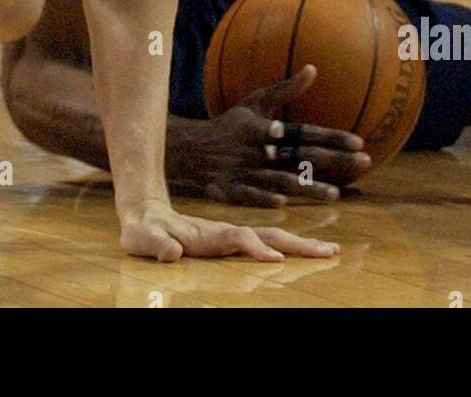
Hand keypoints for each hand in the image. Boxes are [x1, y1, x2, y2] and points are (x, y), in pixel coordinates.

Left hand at [120, 199, 338, 261]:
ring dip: (299, 245)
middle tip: (329, 251)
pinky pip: (265, 244)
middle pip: (267, 234)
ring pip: (271, 237)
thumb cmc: (143, 230)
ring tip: (328, 250)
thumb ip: (155, 245)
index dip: (255, 247)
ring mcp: (230, 236)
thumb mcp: (141, 238)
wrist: (146, 212)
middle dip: (296, 243)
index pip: (238, 238)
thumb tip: (172, 252)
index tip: (274, 258)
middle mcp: (225, 233)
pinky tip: (304, 253)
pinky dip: (287, 247)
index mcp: (208, 234)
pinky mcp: (231, 242)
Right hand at [173, 66, 371, 205]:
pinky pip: (249, 194)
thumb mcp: (255, 103)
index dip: (332, 137)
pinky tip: (284, 202)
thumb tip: (313, 68)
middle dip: (333, 160)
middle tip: (365, 162)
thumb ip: (286, 90)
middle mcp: (259, 150)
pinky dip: (264, 197)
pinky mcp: (231, 189)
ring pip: (281, 179)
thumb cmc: (230, 126)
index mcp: (267, 128)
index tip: (359, 141)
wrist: (190, 148)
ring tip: (335, 194)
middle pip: (301, 156)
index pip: (306, 132)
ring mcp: (245, 171)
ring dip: (307, 186)